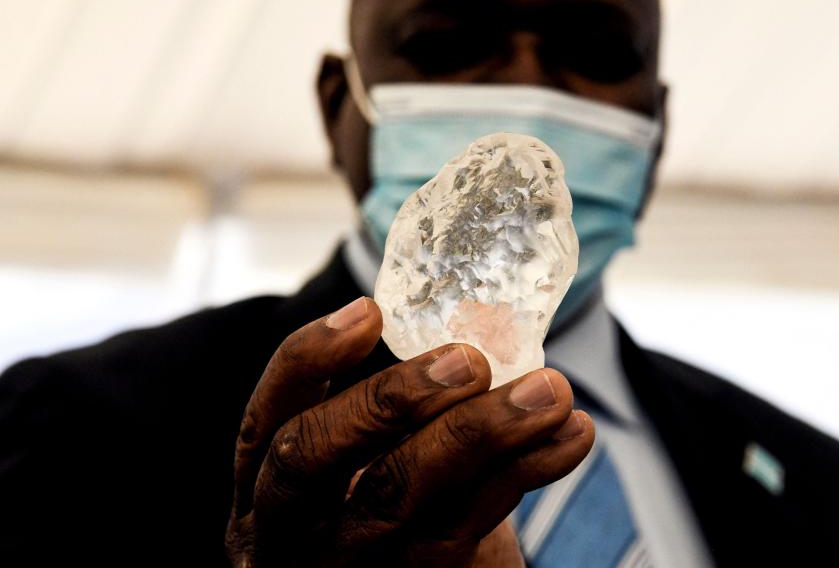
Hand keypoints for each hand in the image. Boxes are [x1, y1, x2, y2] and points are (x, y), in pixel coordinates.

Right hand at [225, 296, 594, 566]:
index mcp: (263, 488)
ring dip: (479, 433)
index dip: (307, 362)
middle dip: (388, 399)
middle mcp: (284, 534)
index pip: (261, 420)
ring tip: (550, 391)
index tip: (369, 311)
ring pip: (394, 497)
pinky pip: (462, 530)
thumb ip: (399, 409)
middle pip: (311, 459)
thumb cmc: (397, 509)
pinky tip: (570, 435)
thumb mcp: (374, 460)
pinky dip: (522, 472)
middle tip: (470, 360)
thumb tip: (480, 321)